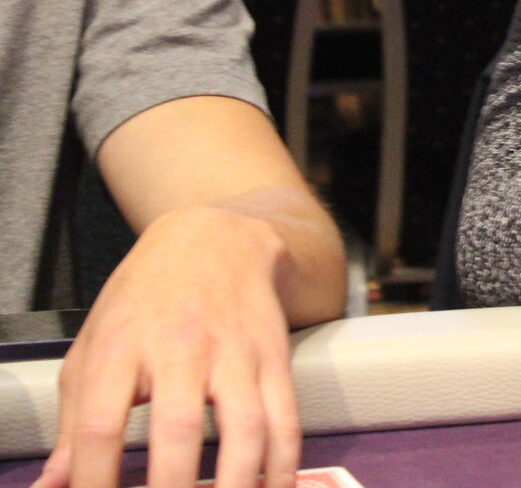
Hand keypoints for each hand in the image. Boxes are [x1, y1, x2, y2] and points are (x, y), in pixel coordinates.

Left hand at [34, 205, 301, 487]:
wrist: (215, 239)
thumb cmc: (144, 299)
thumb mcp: (93, 347)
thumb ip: (72, 422)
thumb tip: (52, 485)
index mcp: (121, 348)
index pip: (100, 426)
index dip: (94, 480)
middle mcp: (181, 347)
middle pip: (178, 429)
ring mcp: (236, 352)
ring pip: (246, 426)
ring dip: (238, 482)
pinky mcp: (274, 356)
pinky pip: (286, 416)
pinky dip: (284, 462)